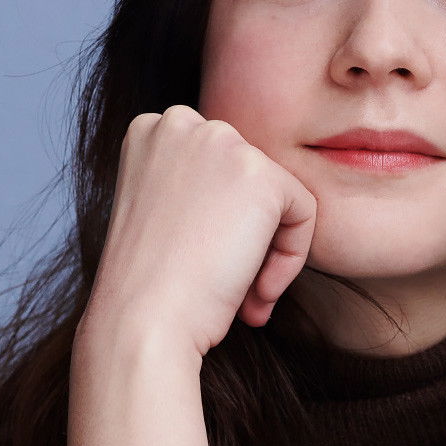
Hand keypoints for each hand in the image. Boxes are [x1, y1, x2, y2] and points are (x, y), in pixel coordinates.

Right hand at [82, 105, 318, 360]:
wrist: (142, 322)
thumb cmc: (148, 288)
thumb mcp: (160, 216)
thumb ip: (198, 189)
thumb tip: (245, 200)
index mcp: (150, 130)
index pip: (218, 169)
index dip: (218, 225)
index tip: (203, 266)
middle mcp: (180, 122)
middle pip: (249, 179)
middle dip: (247, 238)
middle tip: (229, 289)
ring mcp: (220, 142)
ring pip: (278, 197)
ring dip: (268, 253)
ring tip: (242, 296)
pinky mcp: (259, 174)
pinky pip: (303, 212)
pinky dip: (290, 259)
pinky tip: (255, 292)